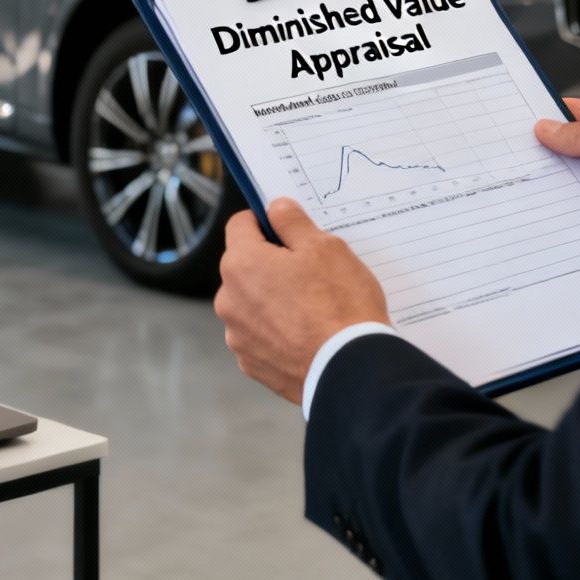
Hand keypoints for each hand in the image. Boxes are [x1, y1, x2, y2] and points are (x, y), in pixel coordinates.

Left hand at [213, 199, 389, 404]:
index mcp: (241, 263)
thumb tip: (276, 208)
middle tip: (310, 272)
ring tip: (313, 308)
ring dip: (272, 299)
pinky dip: (277, 331)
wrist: (351, 370)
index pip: (240, 225)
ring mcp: (238, 335)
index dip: (265, 221)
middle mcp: (229, 300)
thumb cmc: (340, 305)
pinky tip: (307, 333)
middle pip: (245, 266)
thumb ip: (293, 222)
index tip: (287, 229)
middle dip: (271, 264)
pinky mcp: (251, 363)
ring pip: (252, 302)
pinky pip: (260, 335)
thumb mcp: (325, 247)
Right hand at [537, 98, 579, 251]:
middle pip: (576, 148)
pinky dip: (571, 208)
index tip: (525, 120)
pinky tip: (556, 210)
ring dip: (562, 183)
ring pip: (578, 179)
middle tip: (523, 156)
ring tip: (536, 183)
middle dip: (552, 152)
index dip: (554, 115)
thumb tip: (549, 127)